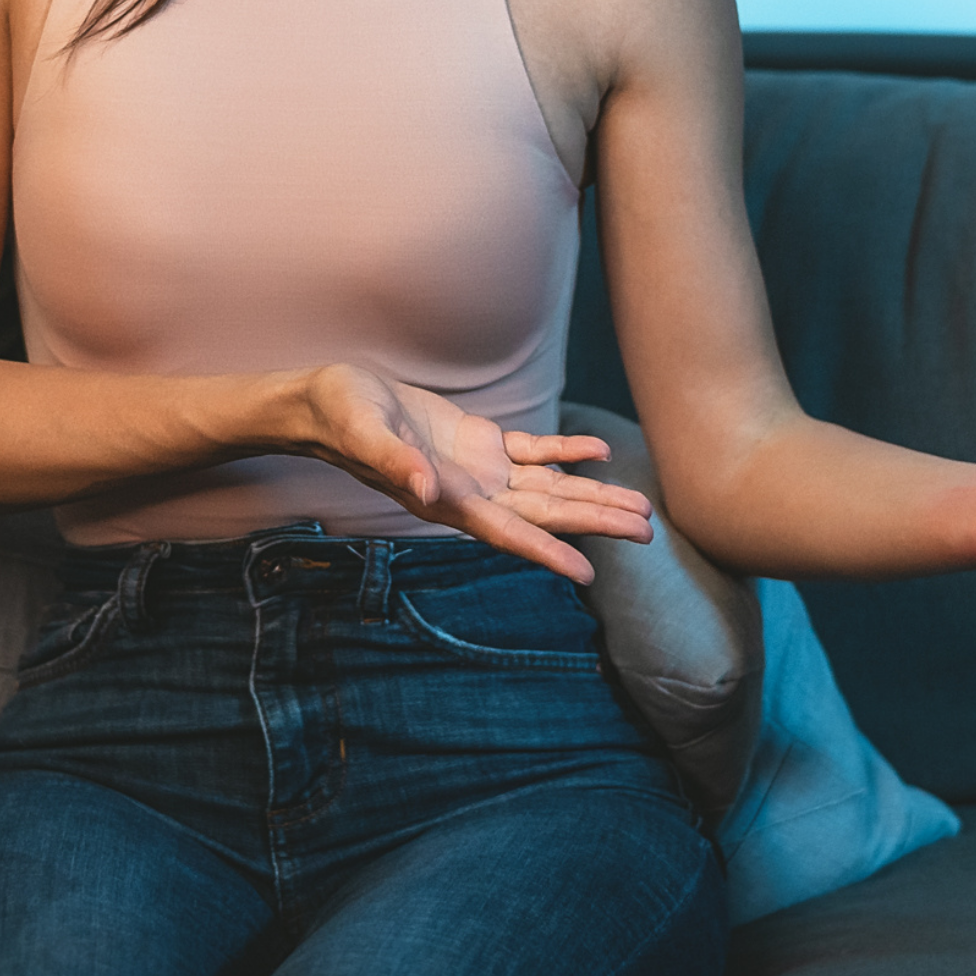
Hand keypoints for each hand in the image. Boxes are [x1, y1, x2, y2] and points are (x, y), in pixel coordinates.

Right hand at [298, 365, 654, 581]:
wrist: (328, 402)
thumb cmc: (341, 417)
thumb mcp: (365, 433)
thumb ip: (396, 463)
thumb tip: (425, 491)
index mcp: (446, 501)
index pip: (506, 532)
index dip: (546, 552)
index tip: (586, 573)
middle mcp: (471, 494)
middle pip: (545, 515)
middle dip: (595, 522)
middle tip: (647, 530)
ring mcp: (479, 471)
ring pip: (549, 489)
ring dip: (593, 496)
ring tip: (640, 506)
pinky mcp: (480, 444)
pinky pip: (533, 452)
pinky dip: (566, 454)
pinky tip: (600, 452)